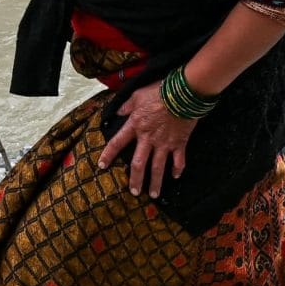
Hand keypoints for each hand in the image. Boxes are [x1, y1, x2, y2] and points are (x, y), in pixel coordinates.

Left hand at [99, 82, 197, 197]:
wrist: (182, 92)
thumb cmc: (159, 91)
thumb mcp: (137, 95)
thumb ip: (126, 106)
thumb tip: (117, 113)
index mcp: (136, 125)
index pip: (117, 143)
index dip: (108, 155)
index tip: (102, 166)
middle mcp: (148, 138)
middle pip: (139, 164)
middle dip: (135, 179)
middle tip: (134, 192)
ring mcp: (165, 143)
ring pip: (158, 167)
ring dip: (156, 182)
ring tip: (154, 194)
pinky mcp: (179, 143)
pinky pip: (179, 160)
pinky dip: (177, 169)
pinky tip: (175, 176)